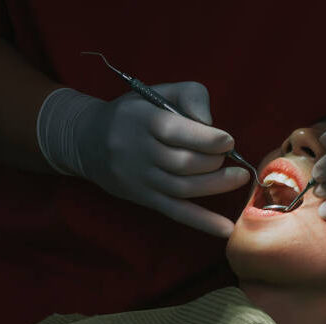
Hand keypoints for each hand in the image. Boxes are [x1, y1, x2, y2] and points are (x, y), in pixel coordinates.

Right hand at [39, 82, 249, 237]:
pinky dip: (202, 222)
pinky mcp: (143, 198)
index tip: (228, 140)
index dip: (207, 139)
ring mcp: (140, 179)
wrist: (87, 141)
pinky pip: (176, 212)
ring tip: (238, 178)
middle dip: (213, 162)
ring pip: (182, 188)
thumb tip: (211, 122)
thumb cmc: (134, 113)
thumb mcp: (157, 92)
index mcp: (141, 120)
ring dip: (216, 185)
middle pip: (182, 163)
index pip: (176, 132)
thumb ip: (190, 95)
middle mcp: (138, 151)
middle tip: (230, 157)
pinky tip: (225, 229)